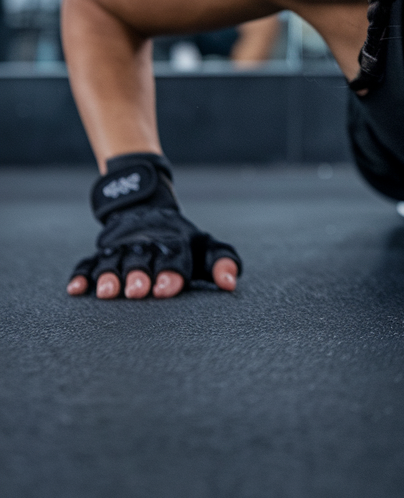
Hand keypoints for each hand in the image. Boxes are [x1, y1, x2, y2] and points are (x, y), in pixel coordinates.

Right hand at [68, 152, 241, 299]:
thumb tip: (230, 283)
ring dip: (109, 276)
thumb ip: (223, 262)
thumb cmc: (181, 241)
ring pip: (113, 262)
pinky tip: (76, 289)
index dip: (171, 273)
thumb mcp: (206, 247)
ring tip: (108, 291)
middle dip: (138, 275)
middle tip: (137, 290)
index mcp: (173, 243)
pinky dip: (81, 275)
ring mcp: (121, 248)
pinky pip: (87, 264)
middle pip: (140, 260)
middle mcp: (146, 245)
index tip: (167, 289)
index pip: (174, 257)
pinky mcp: (100, 252)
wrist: (148, 210)